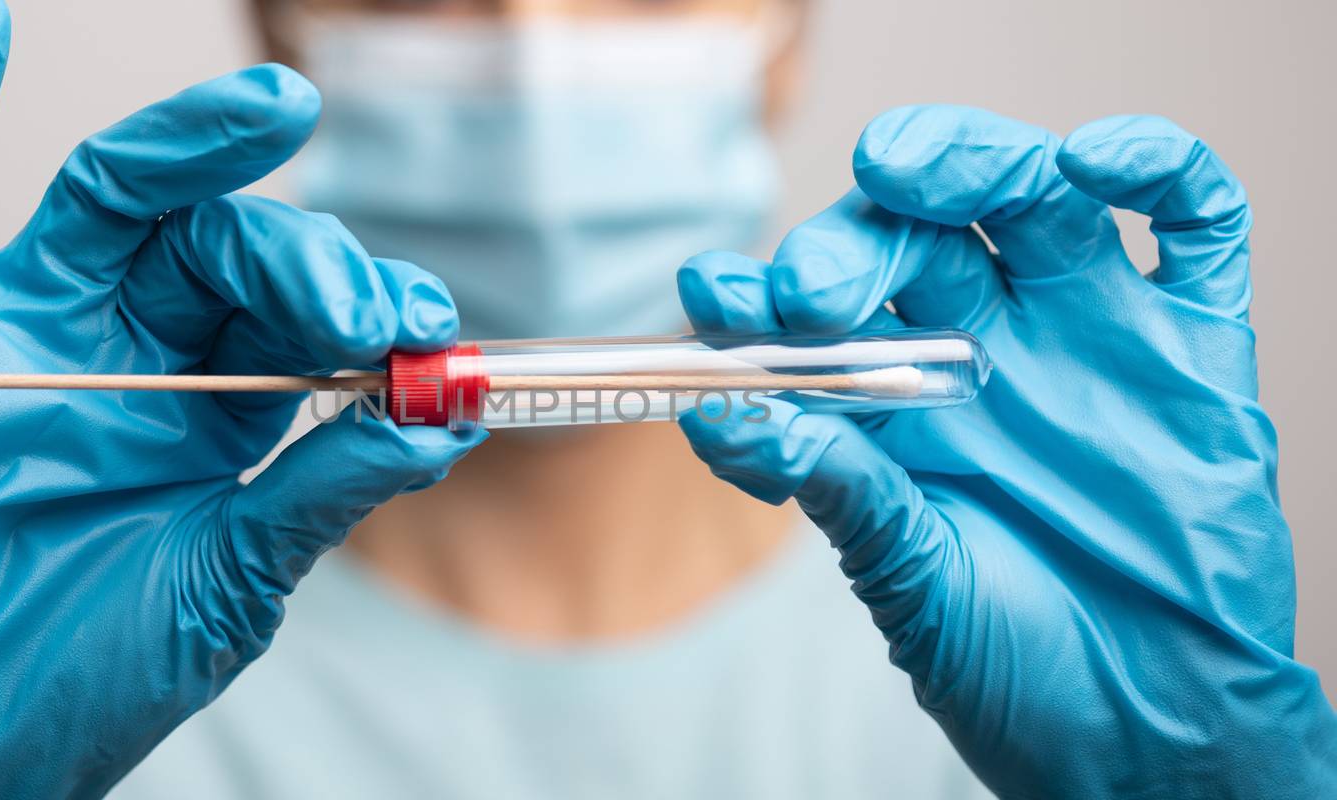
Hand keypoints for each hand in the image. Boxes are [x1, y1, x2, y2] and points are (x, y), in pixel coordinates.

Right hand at [0, 2, 480, 795]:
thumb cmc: (100, 668)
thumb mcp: (238, 578)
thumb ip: (326, 490)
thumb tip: (441, 420)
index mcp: (218, 408)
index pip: (297, 313)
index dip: (359, 303)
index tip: (419, 325)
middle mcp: (134, 353)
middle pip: (220, 244)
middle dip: (300, 256)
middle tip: (356, 301)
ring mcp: (32, 338)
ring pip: (111, 201)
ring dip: (187, 146)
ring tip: (269, 114)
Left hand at [677, 105, 1336, 796]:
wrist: (1161, 733)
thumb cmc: (1023, 666)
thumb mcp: (914, 586)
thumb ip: (839, 494)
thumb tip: (724, 418)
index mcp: (898, 403)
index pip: (817, 313)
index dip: (761, 292)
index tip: (714, 293)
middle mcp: (986, 351)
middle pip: (910, 235)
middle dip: (851, 240)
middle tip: (814, 288)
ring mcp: (1089, 336)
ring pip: (1026, 196)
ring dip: (966, 160)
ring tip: (908, 170)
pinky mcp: (1195, 347)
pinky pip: (1193, 224)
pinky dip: (1152, 168)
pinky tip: (1095, 161)